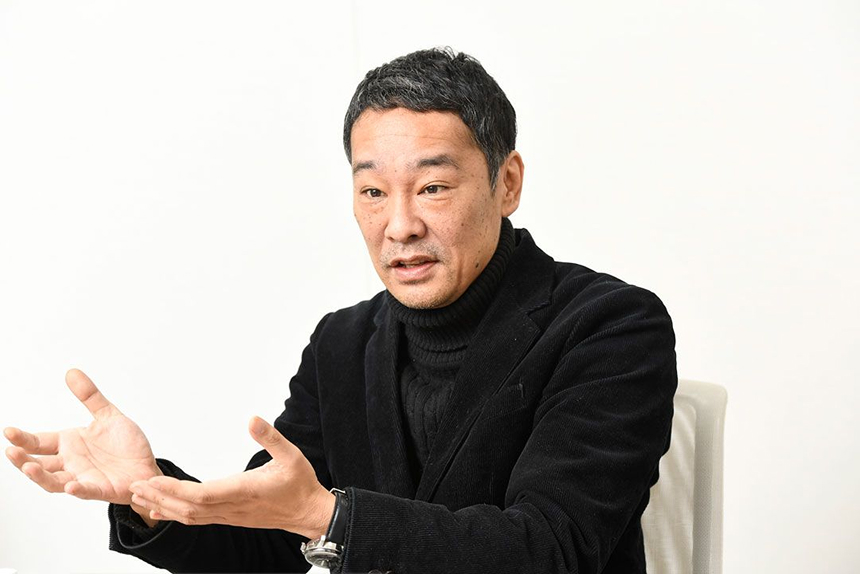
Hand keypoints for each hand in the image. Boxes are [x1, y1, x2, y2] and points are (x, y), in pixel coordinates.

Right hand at [4, 369, 161, 507]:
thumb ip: (90, 396)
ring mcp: (84, 477)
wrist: (148, 466)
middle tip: (11, 450)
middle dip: (23, 458)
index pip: (39, 441)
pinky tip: (70, 485)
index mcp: (69, 444)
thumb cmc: (126, 446)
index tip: (9, 431)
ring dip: (40, 476)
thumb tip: (71, 372)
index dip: (24, 438)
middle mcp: (71, 462)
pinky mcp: (101, 489)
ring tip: (28, 467)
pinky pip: (86, 491)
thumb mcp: (108, 415)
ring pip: (54, 481)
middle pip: (40, 463)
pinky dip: (77, 489)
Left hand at [128, 416, 334, 539]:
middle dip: (159, 497)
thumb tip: (252, 419)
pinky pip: (197, 519)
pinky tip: (160, 510)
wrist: (308, 513)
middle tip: (134, 486)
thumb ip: (270, 437)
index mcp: (243, 490)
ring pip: (189, 516)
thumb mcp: (291, 455)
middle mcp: (231, 507)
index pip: (201, 495)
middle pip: (187, 508)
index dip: (174, 488)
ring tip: (140, 495)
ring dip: (163, 506)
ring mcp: (229, 516)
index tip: (153, 479)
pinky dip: (175, 514)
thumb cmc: (300, 484)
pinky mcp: (230, 518)